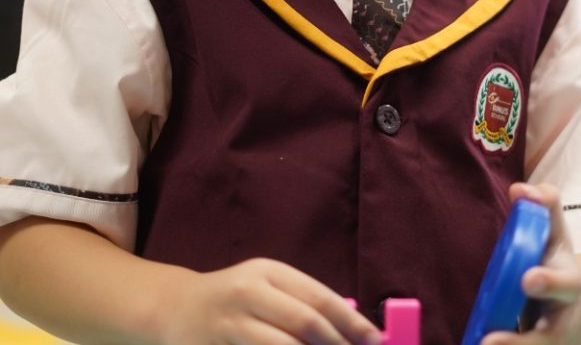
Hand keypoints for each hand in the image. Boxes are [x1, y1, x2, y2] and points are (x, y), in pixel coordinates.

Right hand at [157, 257, 380, 344]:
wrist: (174, 309)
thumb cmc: (234, 298)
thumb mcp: (268, 285)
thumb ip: (302, 301)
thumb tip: (350, 325)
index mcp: (268, 272)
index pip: (320, 299)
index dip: (352, 323)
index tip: (375, 340)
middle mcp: (248, 295)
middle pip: (305, 325)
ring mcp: (228, 326)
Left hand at [481, 183, 580, 344]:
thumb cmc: (559, 264)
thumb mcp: (557, 235)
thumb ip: (543, 207)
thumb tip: (520, 188)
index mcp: (570, 287)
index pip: (563, 284)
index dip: (547, 282)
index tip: (526, 279)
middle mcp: (567, 324)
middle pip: (547, 340)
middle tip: (487, 343)